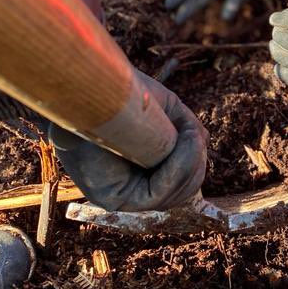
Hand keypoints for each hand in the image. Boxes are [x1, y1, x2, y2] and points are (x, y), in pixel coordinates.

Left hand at [50, 76, 207, 211]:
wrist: (84, 90)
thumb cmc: (118, 94)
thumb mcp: (162, 111)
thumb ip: (183, 129)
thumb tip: (203, 143)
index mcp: (141, 172)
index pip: (180, 183)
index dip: (194, 163)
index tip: (195, 135)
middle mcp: (130, 189)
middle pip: (182, 192)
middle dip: (195, 164)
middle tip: (193, 134)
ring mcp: (122, 198)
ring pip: (174, 196)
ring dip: (189, 164)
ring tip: (189, 135)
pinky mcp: (113, 199)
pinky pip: (156, 195)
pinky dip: (177, 170)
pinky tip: (183, 144)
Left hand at [269, 2, 287, 92]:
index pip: (284, 19)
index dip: (278, 19)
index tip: (275, 19)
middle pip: (279, 38)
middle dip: (279, 34)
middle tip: (279, 34)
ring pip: (280, 57)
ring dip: (277, 51)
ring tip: (276, 48)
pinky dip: (282, 71)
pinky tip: (280, 69)